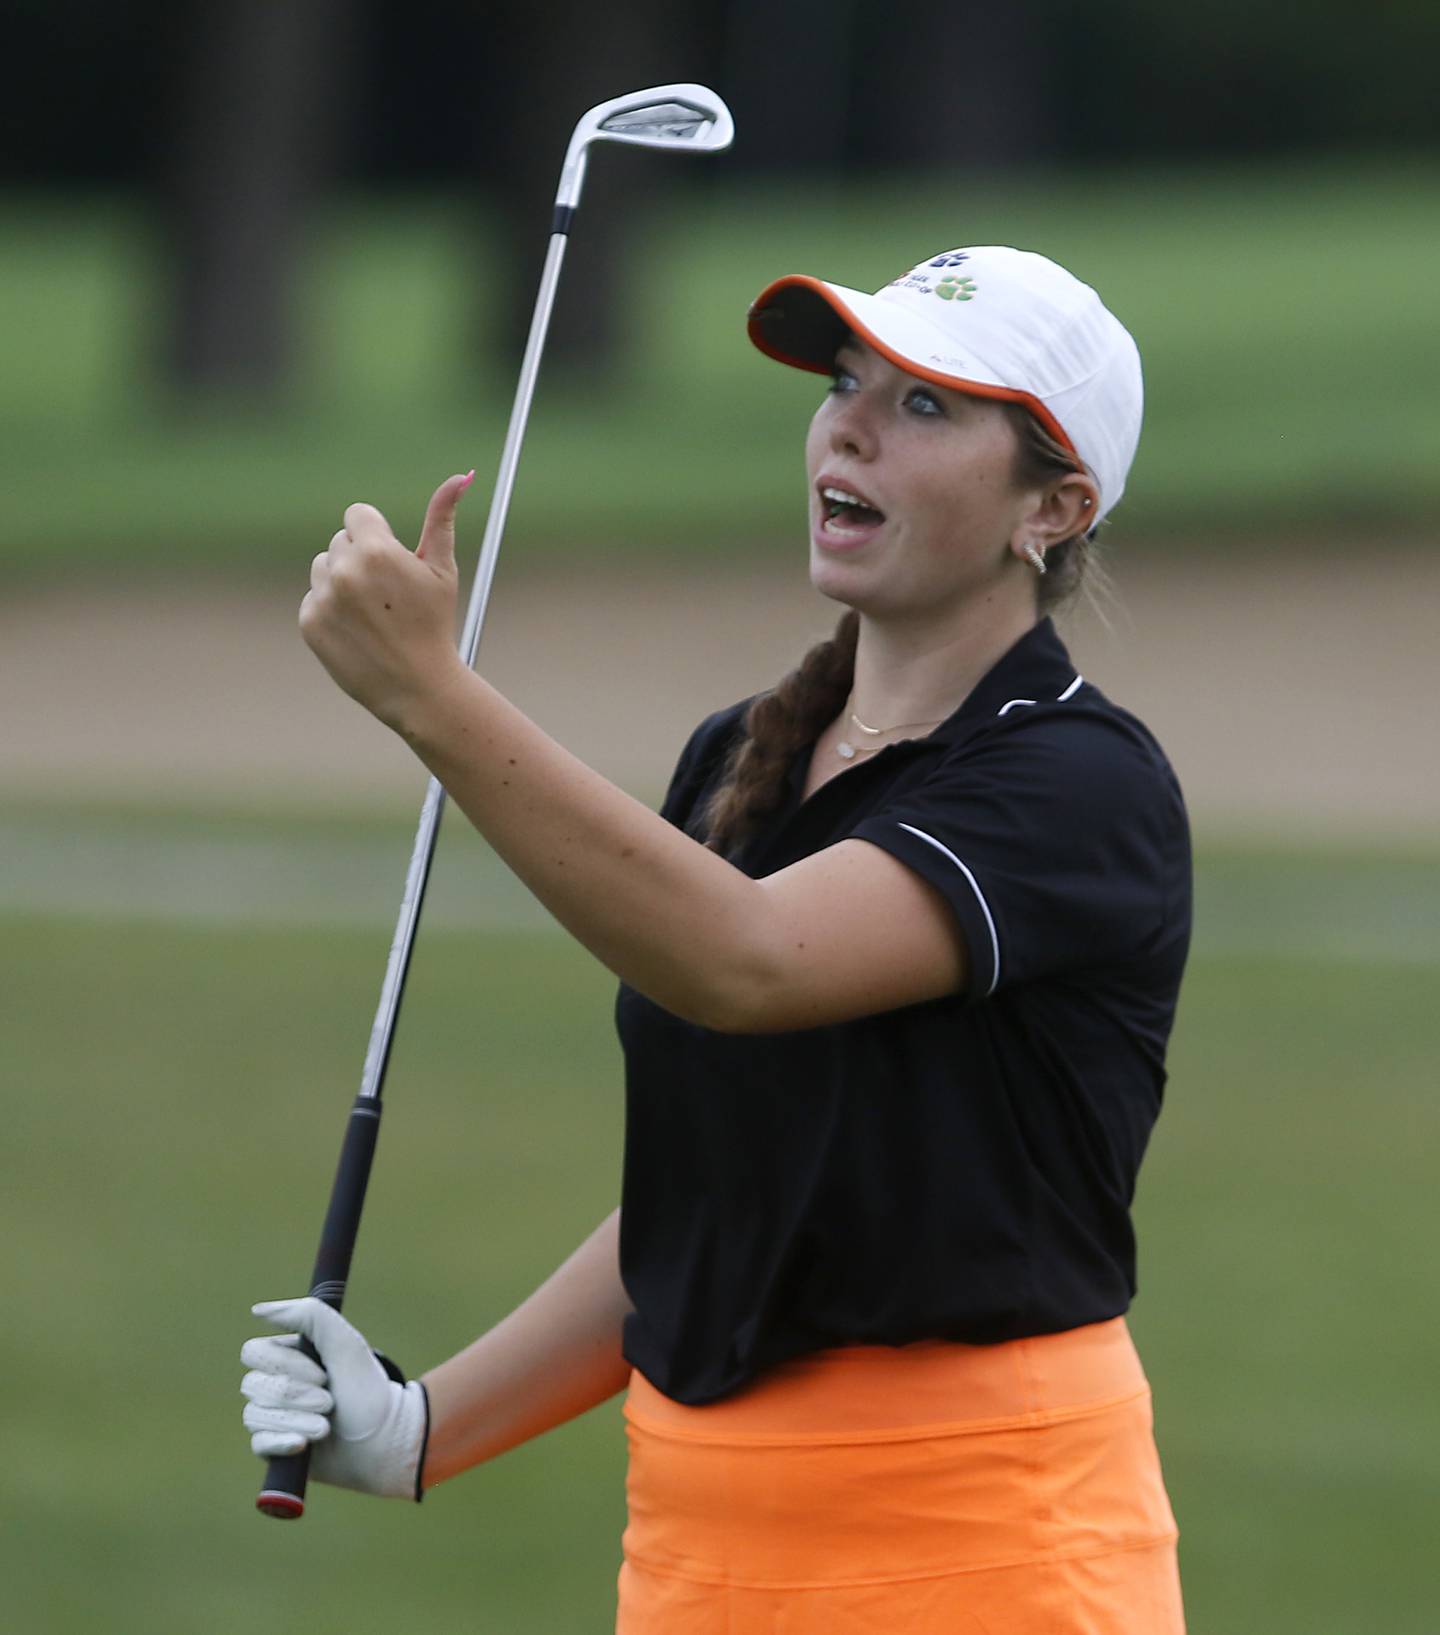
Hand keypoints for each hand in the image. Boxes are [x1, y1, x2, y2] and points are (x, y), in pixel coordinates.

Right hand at [241, 1297, 429, 1501]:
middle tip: (330, 1401)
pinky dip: (281, 1442)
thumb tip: (258, 1310)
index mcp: (288, 1354)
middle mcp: (274, 1382)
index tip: (324, 1373)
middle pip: (252, 1384)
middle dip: (296, 1395)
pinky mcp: (273, 1447)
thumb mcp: (344, 1343)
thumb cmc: (365, 1388)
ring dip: (297, 1420)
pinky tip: (303, 1444)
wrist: (383, 1439)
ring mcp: (272, 1415)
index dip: (286, 1364)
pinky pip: (258, 1443)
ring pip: (253, 1415)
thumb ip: (309, 1316)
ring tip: (326, 1427)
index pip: (254, 1352)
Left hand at [300, 471, 474, 731]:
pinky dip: (331, 609)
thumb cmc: (435, 625)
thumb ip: (442, 519)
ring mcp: (323, 596)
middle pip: (341, 540)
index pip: (358, 514)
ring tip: (371, 612)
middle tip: (387, 595)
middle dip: (361, 558)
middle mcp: (344, 569)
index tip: (391, 561)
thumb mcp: (442, 570)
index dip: (377, 535)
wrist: (417, 687)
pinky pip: (314, 597)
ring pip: (324, 566)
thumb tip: (463, 476)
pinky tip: (357, 629)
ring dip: (342, 580)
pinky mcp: (309, 621)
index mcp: (376, 550)